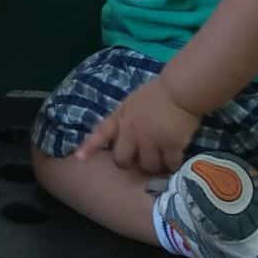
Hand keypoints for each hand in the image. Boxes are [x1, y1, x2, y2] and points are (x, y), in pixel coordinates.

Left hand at [75, 77, 200, 174]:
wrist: (179, 90)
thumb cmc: (157, 93)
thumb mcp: (132, 102)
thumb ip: (125, 118)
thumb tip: (121, 133)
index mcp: (122, 117)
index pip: (102, 133)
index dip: (90, 147)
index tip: (79, 158)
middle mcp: (132, 132)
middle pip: (123, 160)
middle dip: (130, 162)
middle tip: (140, 159)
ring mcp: (151, 141)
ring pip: (147, 166)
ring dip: (153, 166)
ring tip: (161, 159)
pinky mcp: (170, 146)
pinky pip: (169, 165)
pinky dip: (172, 165)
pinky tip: (175, 159)